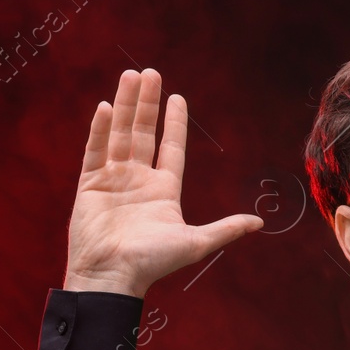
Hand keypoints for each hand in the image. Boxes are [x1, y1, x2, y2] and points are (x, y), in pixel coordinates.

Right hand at [63, 68, 262, 297]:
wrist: (113, 276)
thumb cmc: (153, 262)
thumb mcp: (196, 242)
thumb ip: (226, 229)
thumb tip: (260, 223)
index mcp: (163, 191)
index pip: (171, 147)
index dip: (174, 122)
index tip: (177, 96)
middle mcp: (138, 180)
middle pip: (144, 133)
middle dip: (147, 103)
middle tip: (150, 73)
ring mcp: (112, 180)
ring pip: (120, 134)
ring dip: (125, 106)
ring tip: (131, 76)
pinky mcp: (89, 185)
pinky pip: (94, 151)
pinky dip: (100, 129)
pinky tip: (106, 106)